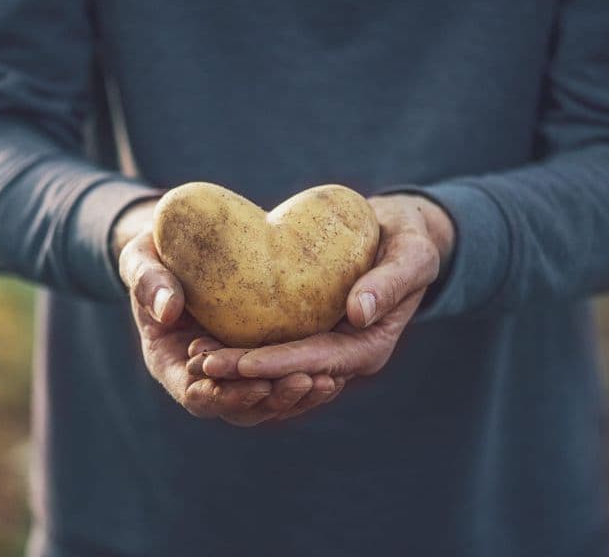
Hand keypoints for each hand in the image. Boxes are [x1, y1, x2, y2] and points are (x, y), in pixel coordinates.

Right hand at [115, 199, 341, 425]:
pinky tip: (337, 367)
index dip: (227, 396)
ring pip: (267, 399)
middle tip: (307, 383)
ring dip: (298, 396)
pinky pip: (284, 375)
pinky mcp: (260, 355)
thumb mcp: (141, 259)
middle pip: (241, 406)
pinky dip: (308, 375)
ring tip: (330, 380)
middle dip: (274, 400)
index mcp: (170, 362)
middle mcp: (204, 376)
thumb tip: (167, 310)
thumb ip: (147, 281)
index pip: (198, 396)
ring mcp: (234, 369)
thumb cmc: (153, 252)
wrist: (177, 246)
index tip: (257, 385)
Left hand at [195, 194, 454, 407]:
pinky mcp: (308, 334)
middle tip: (201, 362)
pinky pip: (272, 350)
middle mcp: (344, 357)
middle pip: (289, 373)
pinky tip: (208, 340)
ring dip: (237, 369)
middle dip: (246, 373)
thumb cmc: (409, 241)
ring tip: (195, 357)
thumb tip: (359, 313)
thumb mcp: (412, 254)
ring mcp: (324, 349)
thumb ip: (391, 282)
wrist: (398, 234)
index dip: (278, 364)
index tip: (240, 362)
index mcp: (369, 347)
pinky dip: (242, 351)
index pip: (318, 362)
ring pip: (275, 369)